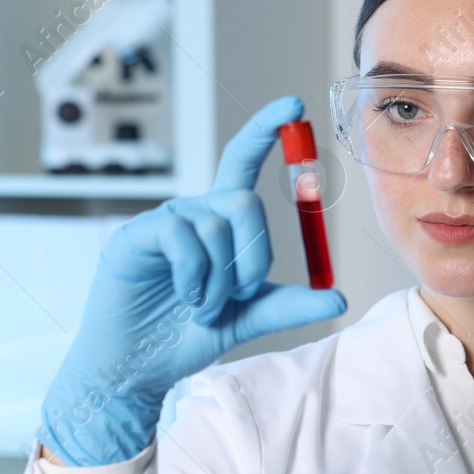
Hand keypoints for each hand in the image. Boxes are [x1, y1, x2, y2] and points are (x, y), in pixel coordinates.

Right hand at [38, 95, 346, 466]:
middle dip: (254, 256)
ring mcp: (164, 222)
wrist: (138, 367)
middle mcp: (194, 213)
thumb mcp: (249, 318)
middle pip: (244, 202)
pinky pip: (182, 237)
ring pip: (217, 226)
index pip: (243, 161)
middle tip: (238, 296)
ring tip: (205, 307)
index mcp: (222, 222)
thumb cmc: (187, 335)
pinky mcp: (136, 236)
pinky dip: (196, 276)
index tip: (295, 105)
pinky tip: (187, 298)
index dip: (266, 131)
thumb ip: (290, 305)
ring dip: (222, 280)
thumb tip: (338, 296)